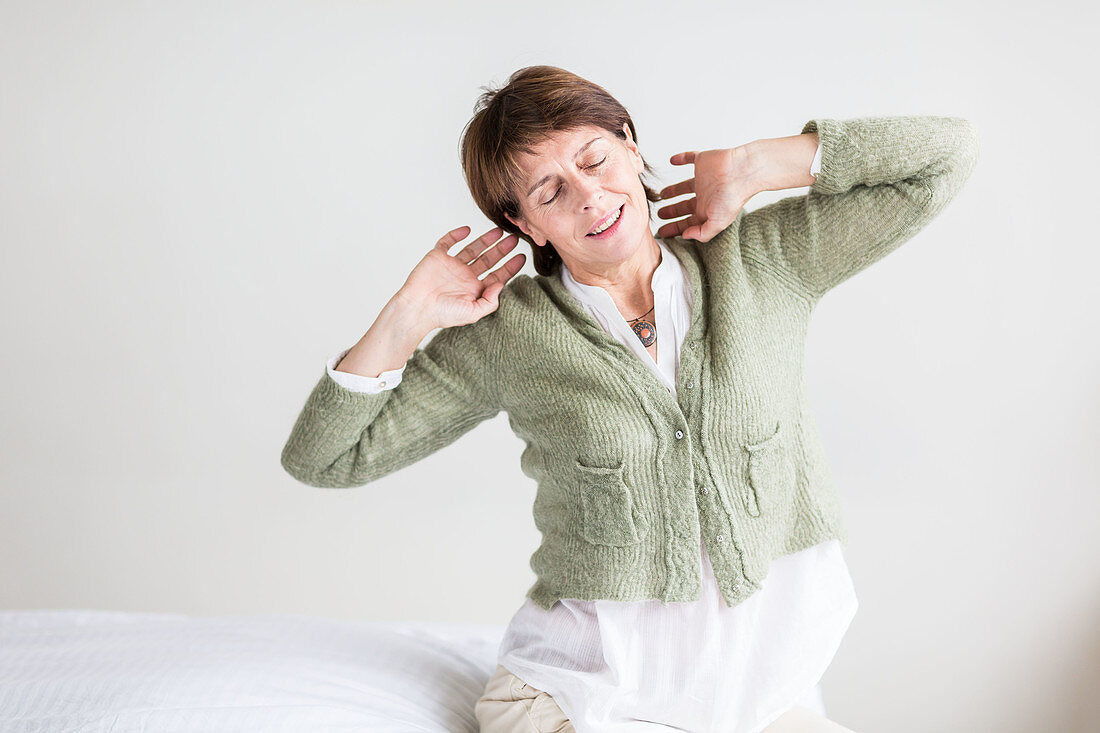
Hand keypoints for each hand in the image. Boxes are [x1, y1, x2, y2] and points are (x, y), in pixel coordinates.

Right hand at [396, 225, 524, 330]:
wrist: (417, 308)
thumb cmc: (442, 314)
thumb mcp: (472, 312)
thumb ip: (490, 301)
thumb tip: (501, 285)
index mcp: (475, 289)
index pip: (497, 276)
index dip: (510, 267)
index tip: (522, 257)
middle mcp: (465, 276)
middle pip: (488, 259)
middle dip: (502, 250)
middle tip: (515, 239)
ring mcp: (452, 265)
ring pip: (472, 248)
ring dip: (485, 240)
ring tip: (499, 231)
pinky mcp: (438, 257)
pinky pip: (448, 242)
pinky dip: (456, 234)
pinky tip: (467, 230)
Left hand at [656, 146, 756, 241]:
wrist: (742, 171)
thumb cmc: (733, 197)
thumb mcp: (717, 223)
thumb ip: (702, 233)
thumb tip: (685, 236)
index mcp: (707, 210)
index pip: (688, 222)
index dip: (674, 227)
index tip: (661, 232)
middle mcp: (705, 195)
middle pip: (684, 206)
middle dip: (672, 211)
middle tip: (659, 214)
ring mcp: (704, 179)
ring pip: (684, 186)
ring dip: (673, 190)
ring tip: (661, 194)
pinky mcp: (703, 162)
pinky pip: (689, 158)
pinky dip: (681, 158)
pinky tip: (672, 160)